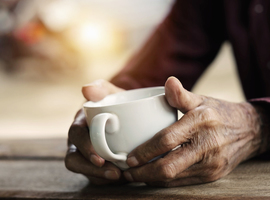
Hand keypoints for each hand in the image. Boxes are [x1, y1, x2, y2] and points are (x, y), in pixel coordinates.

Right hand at [65, 79, 125, 184]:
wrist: (128, 113)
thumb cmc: (117, 103)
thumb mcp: (112, 93)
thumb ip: (101, 88)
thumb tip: (86, 89)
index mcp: (81, 122)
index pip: (76, 134)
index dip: (85, 147)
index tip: (101, 158)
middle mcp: (79, 140)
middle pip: (74, 158)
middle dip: (91, 168)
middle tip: (114, 173)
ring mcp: (85, 153)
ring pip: (83, 170)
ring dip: (99, 176)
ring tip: (120, 177)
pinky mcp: (94, 164)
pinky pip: (94, 176)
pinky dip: (106, 179)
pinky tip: (122, 177)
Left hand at [123, 77, 261, 186]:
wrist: (249, 130)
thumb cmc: (218, 113)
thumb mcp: (201, 100)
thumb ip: (181, 95)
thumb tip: (168, 82)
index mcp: (201, 122)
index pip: (167, 140)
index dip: (145, 151)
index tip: (129, 157)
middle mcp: (207, 146)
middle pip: (169, 167)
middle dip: (143, 173)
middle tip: (127, 172)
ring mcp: (211, 164)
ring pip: (174, 178)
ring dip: (151, 179)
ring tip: (135, 175)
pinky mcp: (213, 175)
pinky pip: (183, 182)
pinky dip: (165, 181)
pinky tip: (153, 177)